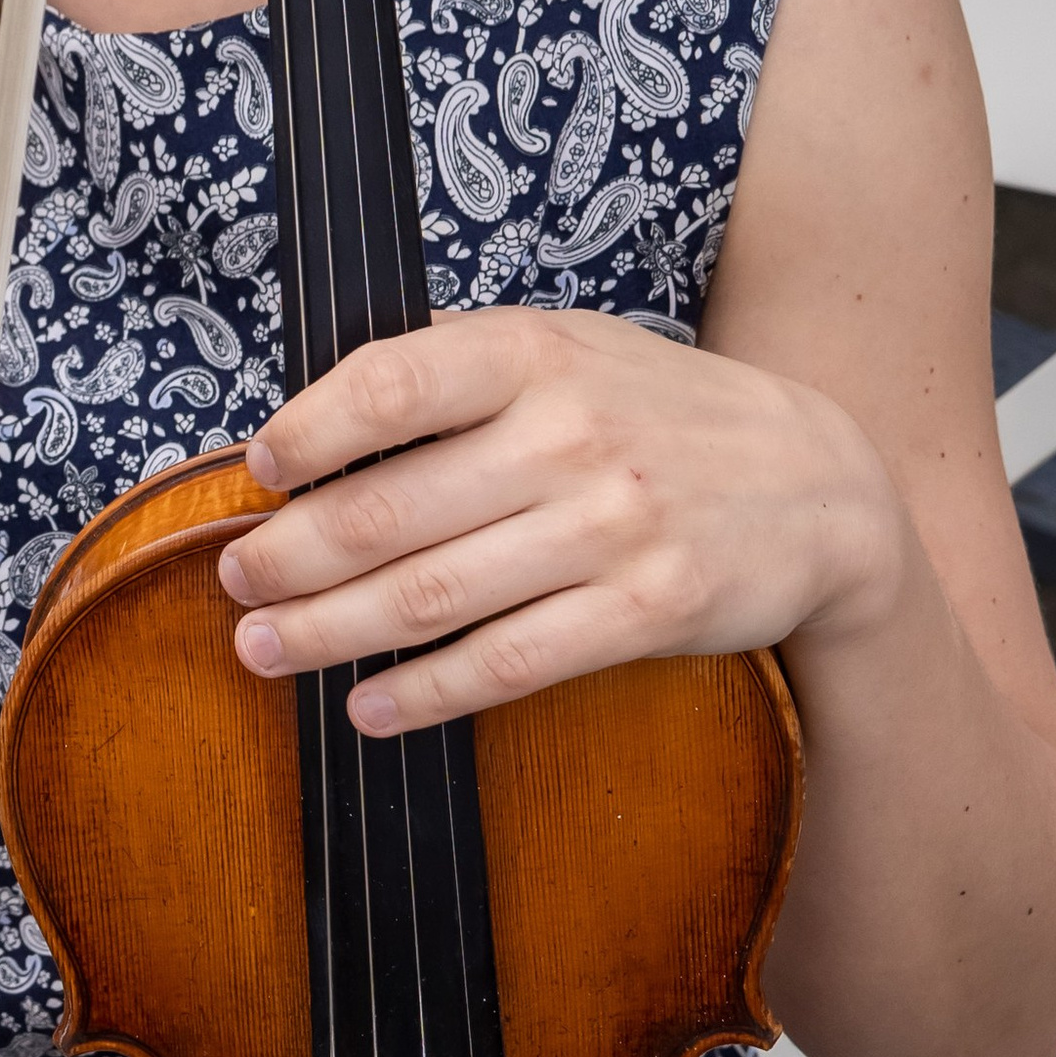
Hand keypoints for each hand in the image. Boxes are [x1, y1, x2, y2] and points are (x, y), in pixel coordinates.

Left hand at [215, 307, 907, 735]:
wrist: (823, 485)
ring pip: (432, 595)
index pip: (389, 385)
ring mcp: (612, 526)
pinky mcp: (647, 610)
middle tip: (232, 583)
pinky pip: (507, 663)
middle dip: (289, 557)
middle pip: (389, 509)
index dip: (308, 432)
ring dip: (327, 631)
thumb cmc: (662, 413)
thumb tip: (318, 413)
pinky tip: (367, 707)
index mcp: (535, 355)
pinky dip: (423, 693)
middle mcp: (570, 435)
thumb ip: (459, 365)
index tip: (258, 469)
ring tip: (261, 648)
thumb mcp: (572, 349)